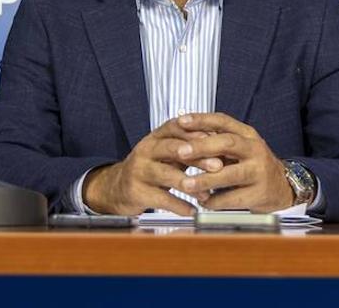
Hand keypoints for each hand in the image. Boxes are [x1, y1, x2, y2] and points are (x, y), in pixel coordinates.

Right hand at [83, 118, 222, 215]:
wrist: (118, 187)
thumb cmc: (150, 168)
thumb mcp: (166, 153)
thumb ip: (189, 147)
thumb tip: (221, 146)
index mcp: (155, 137)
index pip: (176, 127)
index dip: (196, 132)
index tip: (217, 140)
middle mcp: (146, 150)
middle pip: (172, 148)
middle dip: (197, 157)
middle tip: (217, 166)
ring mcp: (139, 170)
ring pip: (165, 174)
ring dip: (189, 184)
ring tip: (206, 193)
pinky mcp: (136, 191)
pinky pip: (160, 198)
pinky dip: (178, 206)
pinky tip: (192, 210)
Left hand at [170, 112, 294, 212]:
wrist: (282, 187)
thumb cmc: (252, 164)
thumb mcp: (238, 147)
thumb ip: (216, 141)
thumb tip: (182, 131)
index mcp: (247, 134)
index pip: (223, 121)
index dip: (201, 120)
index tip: (180, 121)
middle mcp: (255, 149)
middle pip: (228, 144)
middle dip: (202, 147)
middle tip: (181, 152)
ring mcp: (259, 172)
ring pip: (231, 174)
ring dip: (206, 179)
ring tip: (187, 184)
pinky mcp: (260, 194)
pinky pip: (234, 198)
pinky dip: (215, 201)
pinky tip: (203, 202)